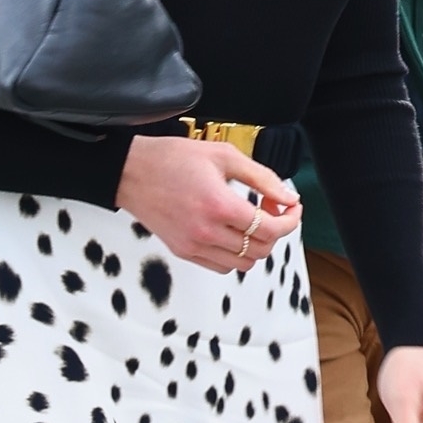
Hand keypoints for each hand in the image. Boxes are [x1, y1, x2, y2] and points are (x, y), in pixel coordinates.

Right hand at [115, 137, 302, 273]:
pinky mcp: (183, 251)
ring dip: (257, 245)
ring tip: (251, 222)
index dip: (290, 220)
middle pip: (261, 249)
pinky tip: (232, 233)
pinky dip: (236, 256)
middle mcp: (206, 231)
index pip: (270, 229)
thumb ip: (262, 177)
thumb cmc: (171, 158)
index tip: (292, 208)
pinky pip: (222, 267)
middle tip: (271, 209)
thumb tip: (287, 196)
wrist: (130, 172)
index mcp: (219, 205)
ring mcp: (194, 245)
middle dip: (276, 231)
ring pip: (244, 264)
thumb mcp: (224, 155)